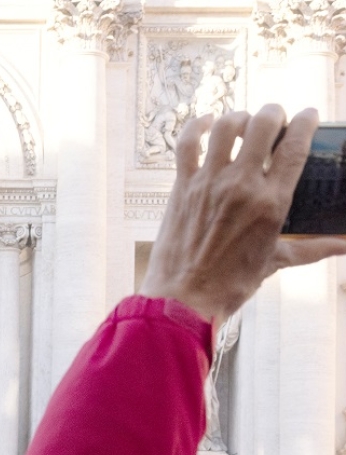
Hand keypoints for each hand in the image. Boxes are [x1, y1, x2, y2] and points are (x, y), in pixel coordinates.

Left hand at [140, 105, 345, 328]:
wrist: (182, 301)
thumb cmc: (230, 285)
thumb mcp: (276, 261)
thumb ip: (313, 247)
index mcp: (271, 203)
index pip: (295, 145)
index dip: (305, 121)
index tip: (308, 116)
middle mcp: (241, 186)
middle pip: (263, 123)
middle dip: (273, 113)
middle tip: (274, 120)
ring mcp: (208, 184)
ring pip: (226, 126)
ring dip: (238, 117)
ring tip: (243, 125)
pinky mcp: (181, 188)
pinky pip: (187, 143)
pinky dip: (196, 126)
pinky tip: (206, 123)